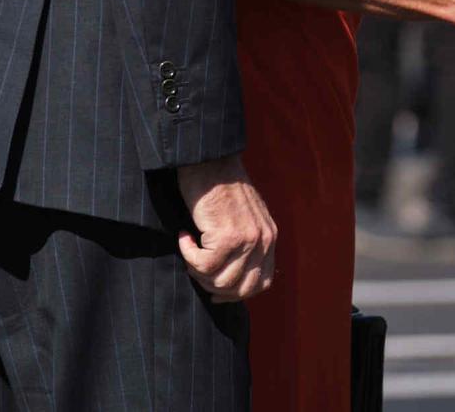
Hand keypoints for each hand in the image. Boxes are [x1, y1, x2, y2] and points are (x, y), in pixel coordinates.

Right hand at [176, 154, 276, 301]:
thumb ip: (246, 244)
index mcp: (270, 237)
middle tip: (196, 268)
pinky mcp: (227, 236)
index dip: (236, 293)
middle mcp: (264, 240)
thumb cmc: (220, 187)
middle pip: (240, 289)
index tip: (215, 290)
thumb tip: (231, 280)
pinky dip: (188, 254)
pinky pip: (202, 265)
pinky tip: (184, 236)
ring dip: (197, 270)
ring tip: (190, 248)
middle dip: (213, 286)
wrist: (209, 161)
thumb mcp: (244, 217)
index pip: (262, 283)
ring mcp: (247, 240)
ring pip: (219, 281)